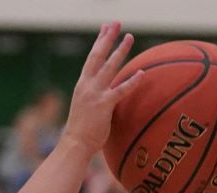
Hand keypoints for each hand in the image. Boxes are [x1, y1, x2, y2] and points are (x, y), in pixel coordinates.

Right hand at [61, 23, 142, 156]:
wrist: (74, 145)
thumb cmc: (80, 132)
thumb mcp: (85, 109)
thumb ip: (95, 98)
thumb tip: (106, 96)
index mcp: (82, 86)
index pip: (91, 60)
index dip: (98, 42)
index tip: (105, 28)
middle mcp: (87, 86)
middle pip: (97, 56)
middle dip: (107, 38)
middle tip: (116, 24)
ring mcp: (95, 94)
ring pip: (109, 67)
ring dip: (120, 51)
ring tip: (129, 37)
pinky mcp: (104, 105)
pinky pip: (121, 90)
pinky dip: (132, 81)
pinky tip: (142, 73)